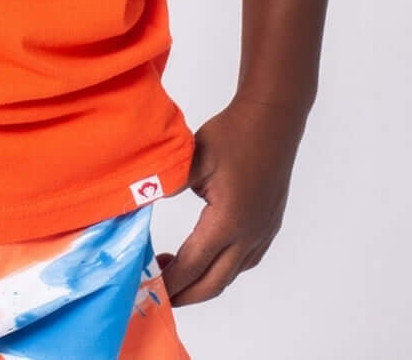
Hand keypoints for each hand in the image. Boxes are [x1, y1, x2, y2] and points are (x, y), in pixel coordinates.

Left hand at [156, 97, 306, 305]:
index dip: (168, 281)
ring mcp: (263, 232)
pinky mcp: (269, 223)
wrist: (273, 118)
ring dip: (204, 281)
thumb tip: (139, 200)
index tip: (146, 285)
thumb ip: (167, 185)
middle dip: (185, 294)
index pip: (192, 265)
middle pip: (213, 283)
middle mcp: (249, 235)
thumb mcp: (192, 158)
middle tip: (159, 290)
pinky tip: (210, 256)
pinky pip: (246, 260)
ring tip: (177, 270)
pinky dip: (224, 267)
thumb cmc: (234, 133)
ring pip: (232, 274)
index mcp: (227, 222)